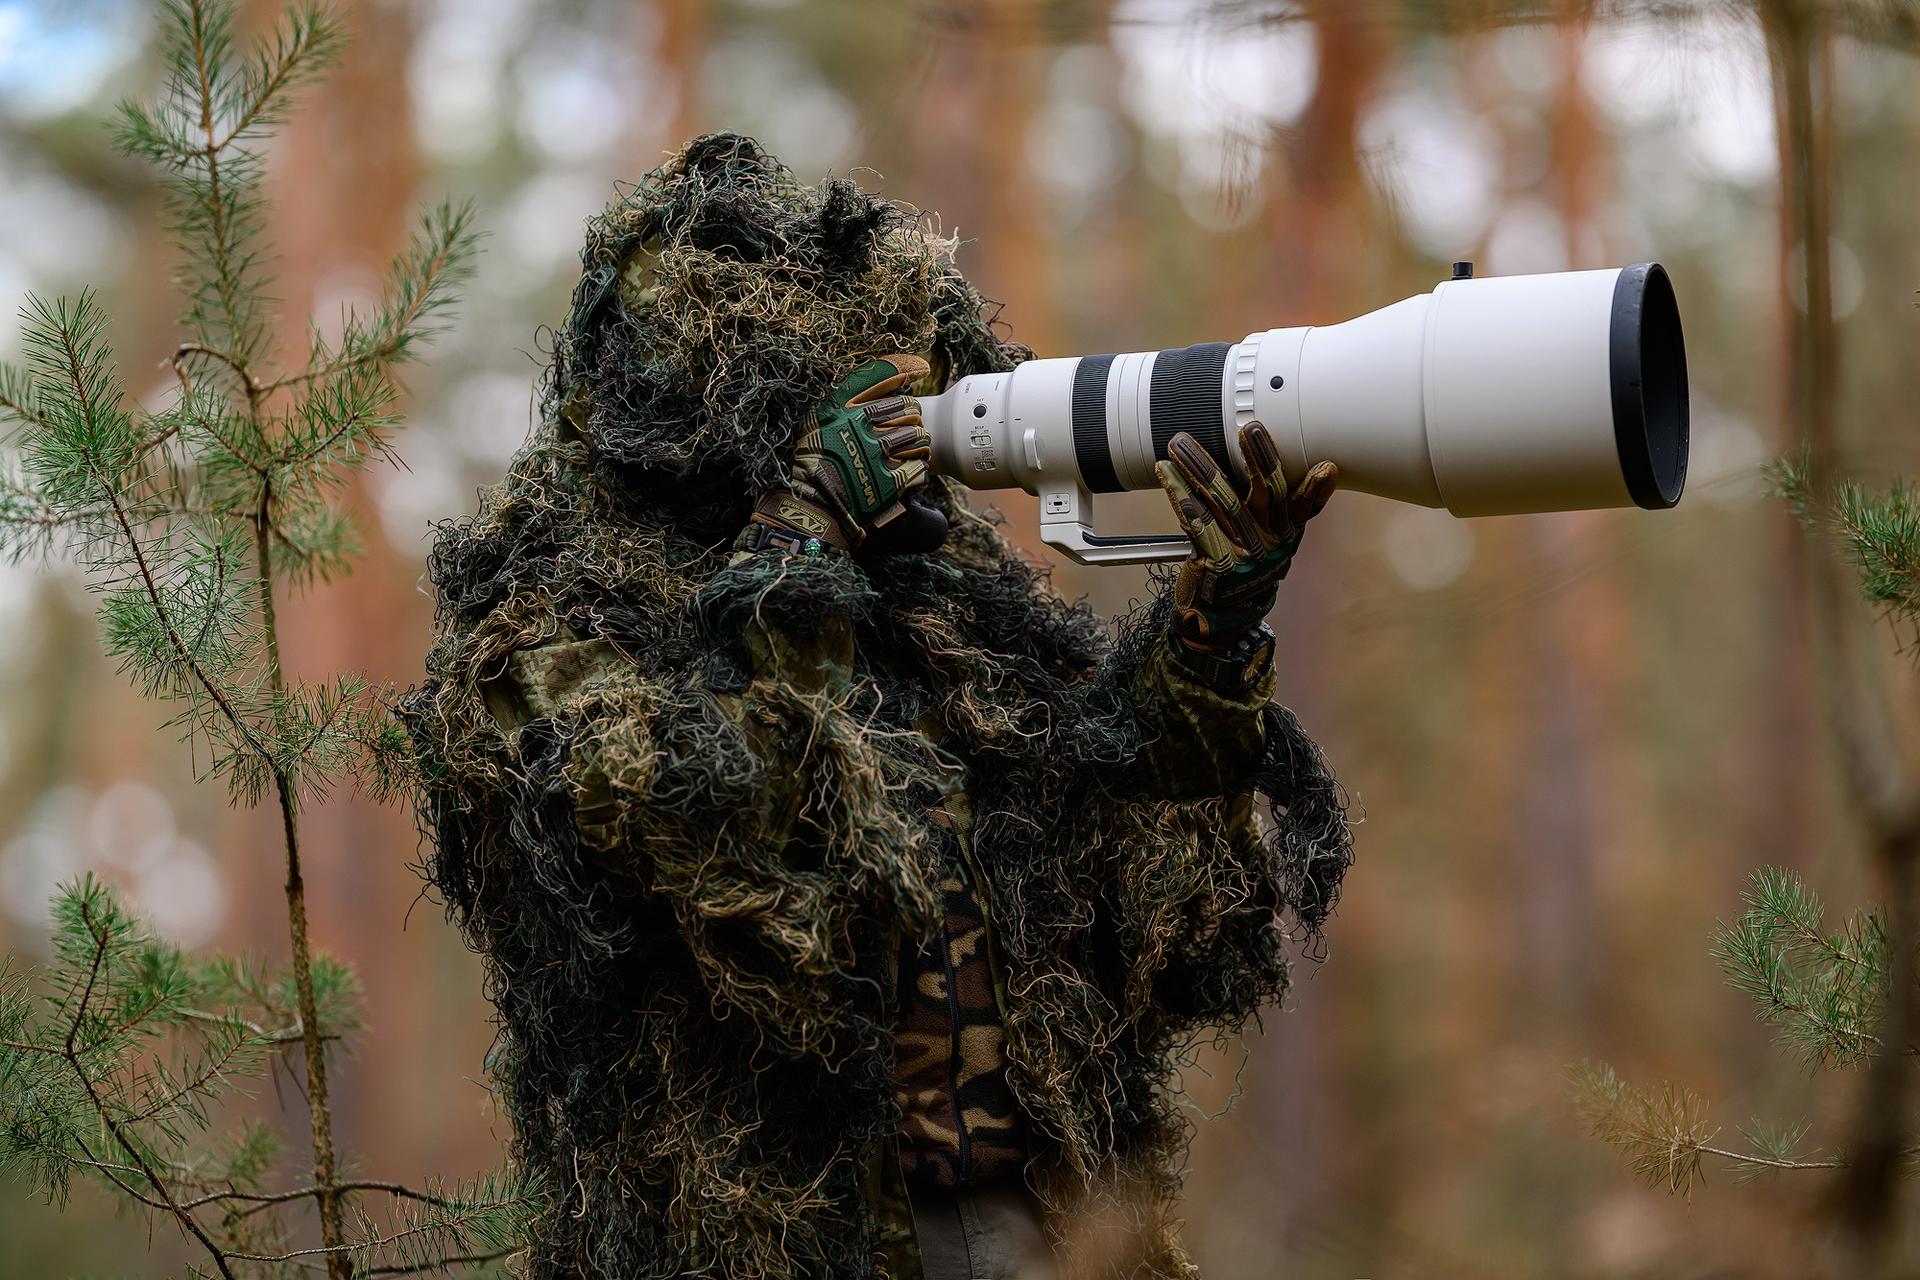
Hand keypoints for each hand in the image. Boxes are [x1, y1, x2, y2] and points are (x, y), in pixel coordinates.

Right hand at [751, 355, 931, 550]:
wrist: (814, 504)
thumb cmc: (817, 458)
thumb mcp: (821, 418)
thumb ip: (846, 397)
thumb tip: (886, 379)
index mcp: (842, 407)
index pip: (883, 374)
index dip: (907, 368)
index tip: (921, 369)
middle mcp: (860, 426)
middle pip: (909, 407)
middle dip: (913, 415)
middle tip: (908, 425)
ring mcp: (877, 454)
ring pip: (919, 436)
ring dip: (919, 442)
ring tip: (911, 449)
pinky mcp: (889, 482)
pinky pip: (920, 467)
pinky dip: (918, 469)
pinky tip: (909, 471)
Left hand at [1154, 422, 1337, 648]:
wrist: (1222, 618)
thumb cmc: (1247, 566)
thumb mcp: (1278, 539)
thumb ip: (1294, 505)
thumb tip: (1329, 468)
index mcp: (1286, 533)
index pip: (1303, 504)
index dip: (1315, 486)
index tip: (1324, 466)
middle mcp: (1270, 544)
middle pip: (1266, 494)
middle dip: (1258, 458)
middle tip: (1247, 429)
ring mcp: (1243, 555)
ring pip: (1224, 501)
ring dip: (1199, 467)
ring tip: (1180, 444)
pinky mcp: (1214, 563)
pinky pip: (1195, 521)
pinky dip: (1179, 494)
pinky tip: (1166, 474)